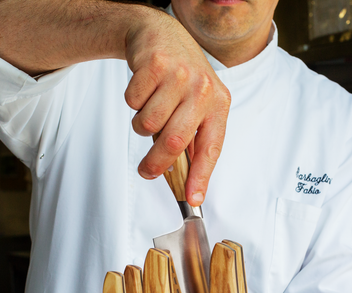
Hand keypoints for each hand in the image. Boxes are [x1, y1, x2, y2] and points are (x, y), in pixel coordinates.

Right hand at [124, 12, 230, 205]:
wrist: (161, 35)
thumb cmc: (181, 78)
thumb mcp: (197, 104)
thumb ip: (192, 137)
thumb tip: (186, 181)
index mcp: (218, 104)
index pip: (212, 148)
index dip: (201, 176)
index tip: (193, 199)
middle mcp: (202, 89)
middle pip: (174, 141)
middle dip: (157, 164)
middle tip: (146, 171)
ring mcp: (179, 76)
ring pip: (149, 124)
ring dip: (142, 125)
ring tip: (150, 109)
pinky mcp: (154, 65)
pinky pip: (133, 103)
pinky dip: (132, 102)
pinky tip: (144, 89)